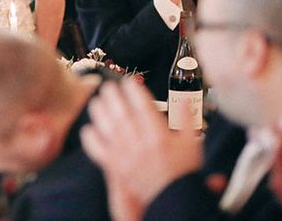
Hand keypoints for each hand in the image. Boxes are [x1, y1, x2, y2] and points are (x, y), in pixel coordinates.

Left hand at [80, 78, 201, 207]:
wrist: (172, 200)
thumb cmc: (181, 173)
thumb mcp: (191, 143)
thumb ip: (185, 119)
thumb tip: (184, 99)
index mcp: (158, 134)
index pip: (141, 104)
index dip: (132, 89)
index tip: (128, 81)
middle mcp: (139, 142)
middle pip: (120, 111)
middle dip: (112, 94)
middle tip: (109, 86)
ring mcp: (125, 154)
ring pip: (106, 125)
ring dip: (99, 110)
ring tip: (97, 100)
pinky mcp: (114, 166)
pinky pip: (96, 148)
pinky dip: (90, 136)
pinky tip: (90, 128)